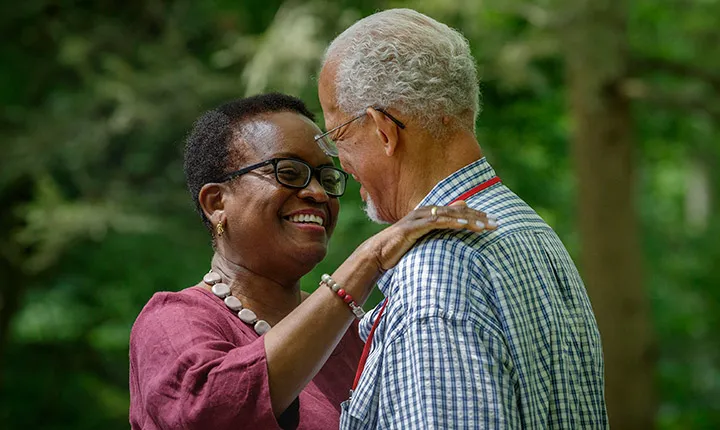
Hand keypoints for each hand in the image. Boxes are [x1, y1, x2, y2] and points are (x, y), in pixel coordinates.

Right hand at [362, 201, 496, 271]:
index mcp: (429, 214)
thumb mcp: (421, 240)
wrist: (376, 254)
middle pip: (457, 211)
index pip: (457, 212)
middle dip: (479, 217)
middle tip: (497, 224)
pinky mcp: (413, 227)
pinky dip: (451, 222)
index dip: (476, 215)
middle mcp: (425, 212)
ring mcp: (419, 218)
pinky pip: (436, 222)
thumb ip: (436, 231)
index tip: (493, 222)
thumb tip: (449, 228)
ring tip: (486, 227)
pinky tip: (464, 225)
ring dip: (469, 220)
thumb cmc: (398, 249)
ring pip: (449, 215)